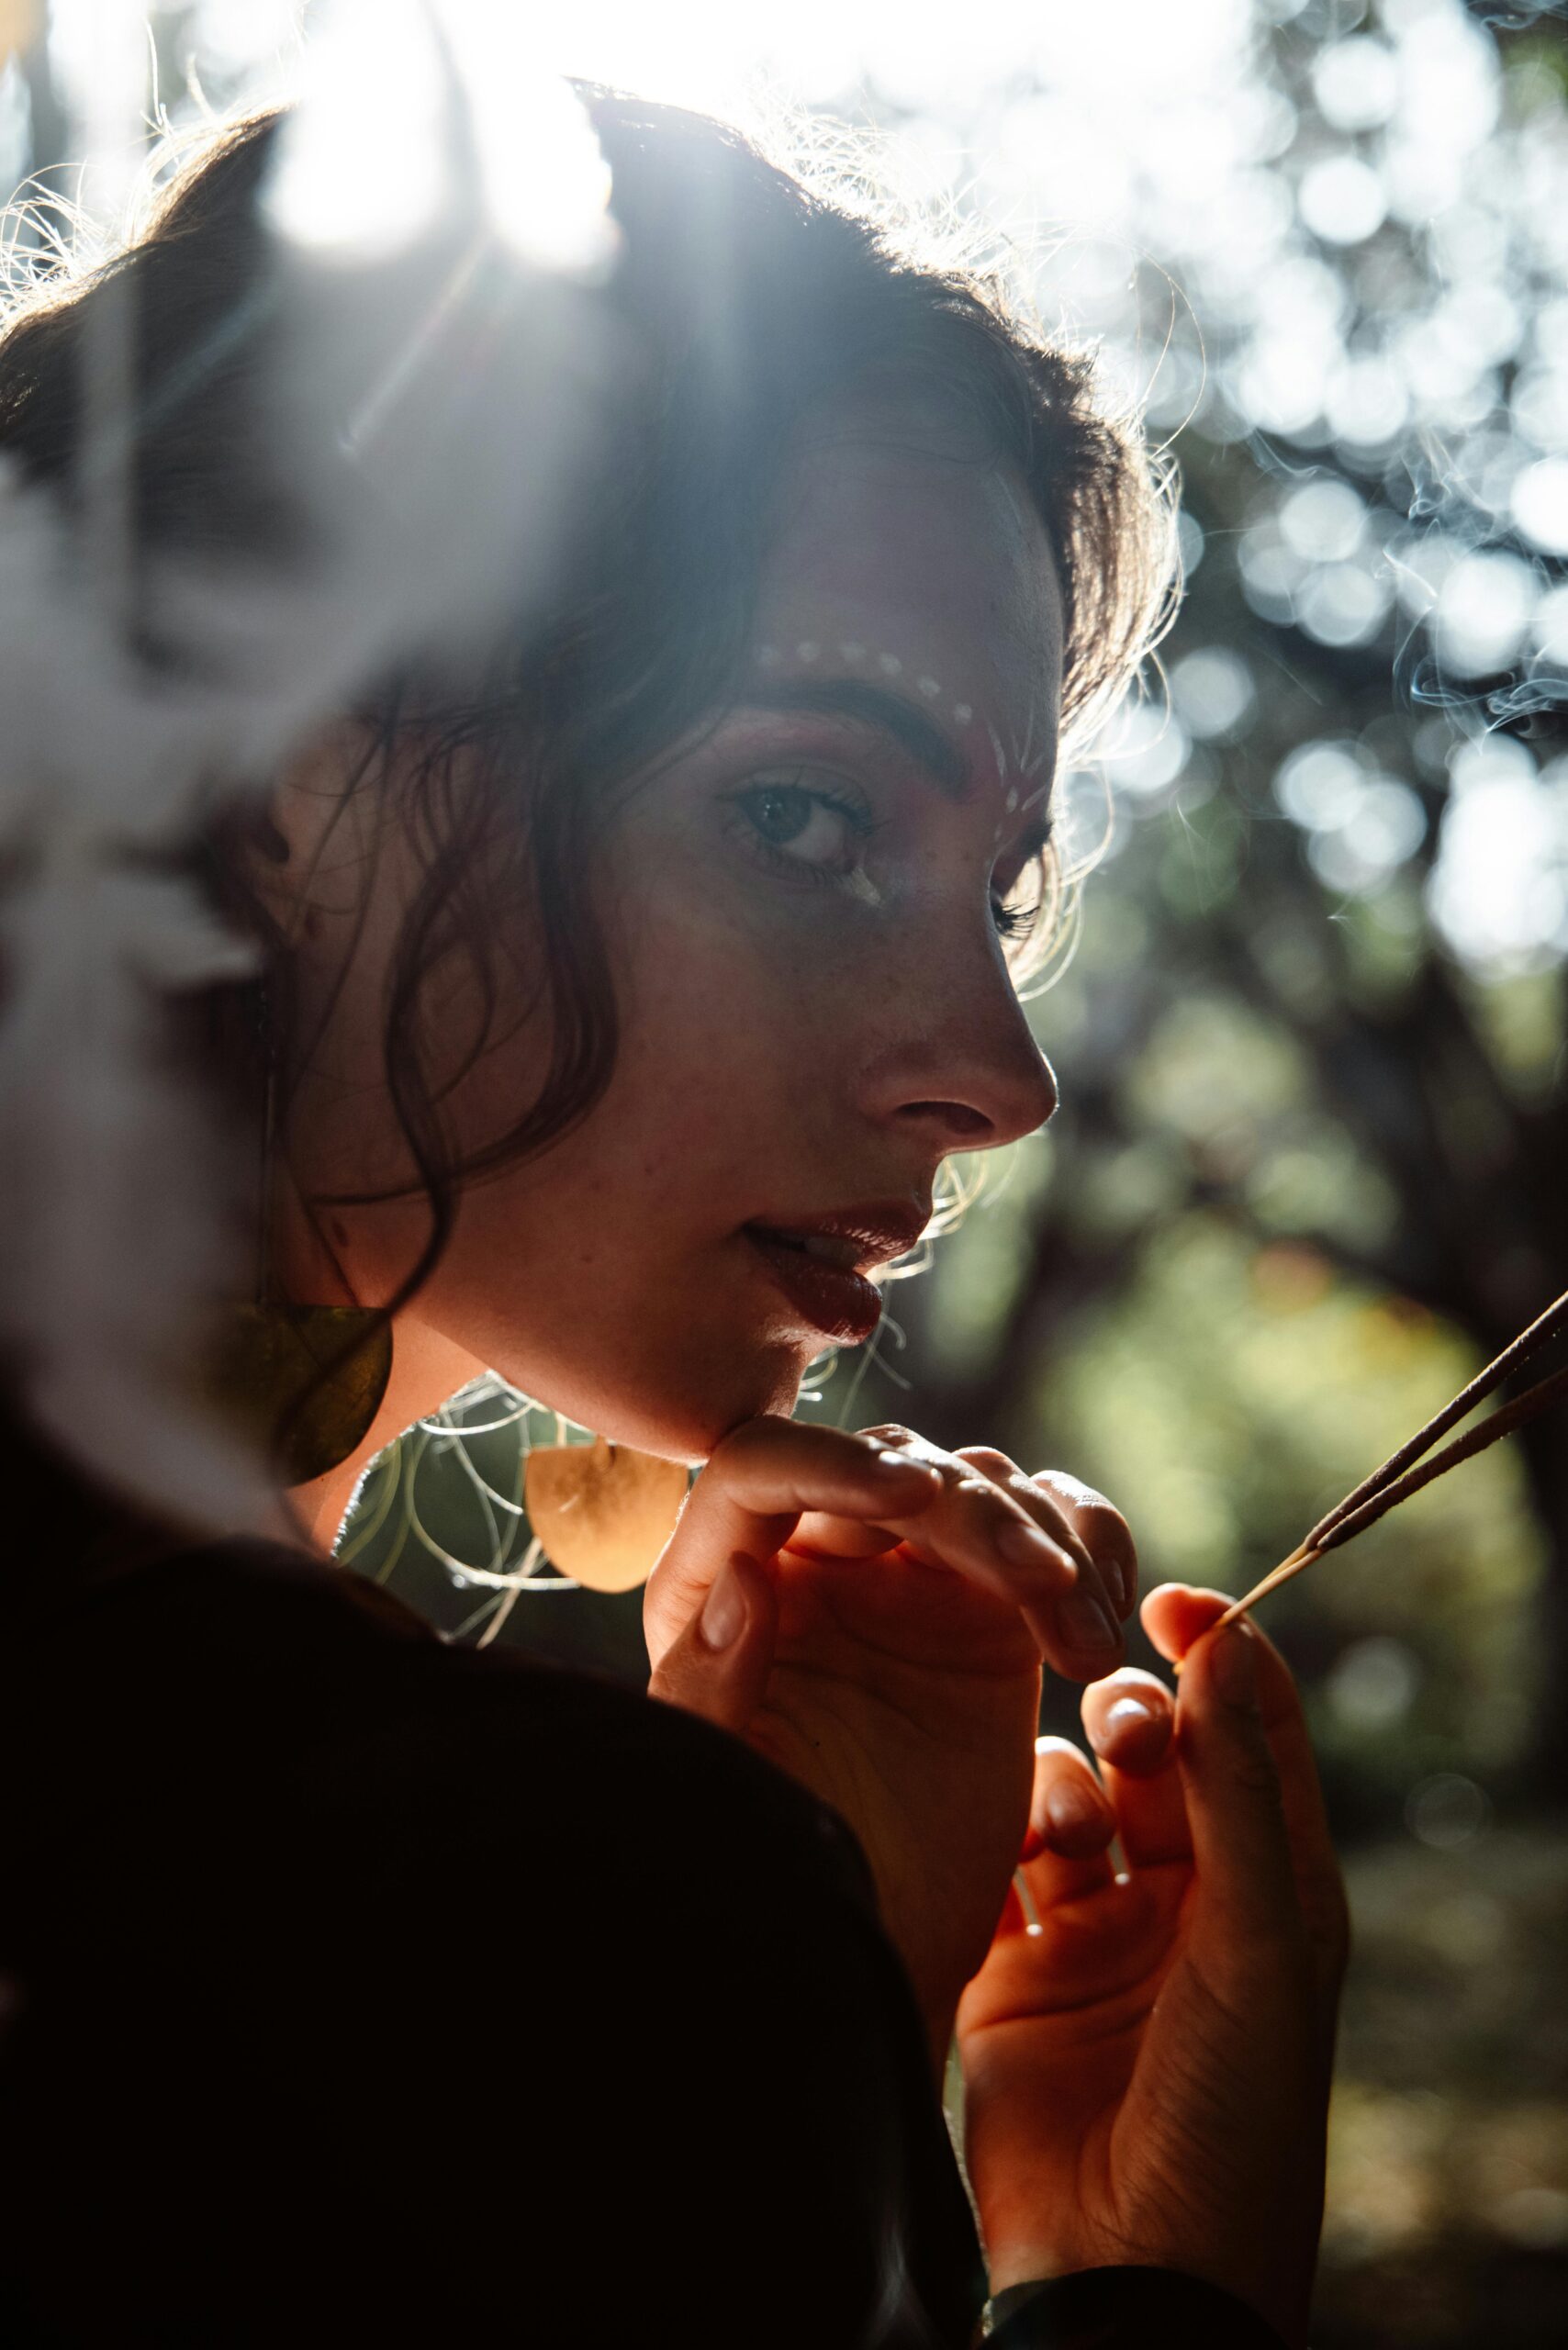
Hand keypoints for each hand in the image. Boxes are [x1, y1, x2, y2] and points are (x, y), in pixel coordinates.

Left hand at [644, 1416, 1134, 2064]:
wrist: (867, 1967)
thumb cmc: (766, 1885)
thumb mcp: (721, 1796)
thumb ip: (708, 1688)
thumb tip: (748, 1573)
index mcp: (714, 1586)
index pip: (762, 1466)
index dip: (837, 1463)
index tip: (915, 1499)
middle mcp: (807, 1560)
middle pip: (892, 1465)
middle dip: (977, 1515)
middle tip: (1044, 1589)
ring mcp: (906, 1581)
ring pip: (982, 1486)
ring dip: (1049, 1541)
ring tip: (1084, 1646)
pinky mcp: (992, 1617)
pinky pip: (1051, 1535)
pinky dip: (1094, 1553)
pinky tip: (1105, 1631)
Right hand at [954, 1585, 1348, 2348]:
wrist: (1129, 2265)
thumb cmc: (1230, 2114)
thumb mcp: (1258, 1939)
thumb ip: (1235, 1790)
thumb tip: (1226, 1644)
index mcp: (1266, 1888)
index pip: (1249, 1731)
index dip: (1221, 1654)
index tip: (1171, 1595)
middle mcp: (1182, 1898)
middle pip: (1154, 1751)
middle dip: (1132, 1717)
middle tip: (1115, 1720)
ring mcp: (1093, 1931)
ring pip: (1068, 1794)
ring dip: (1061, 1787)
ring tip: (1064, 1838)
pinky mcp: (1013, 1968)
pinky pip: (996, 1860)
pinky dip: (994, 1837)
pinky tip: (997, 1852)